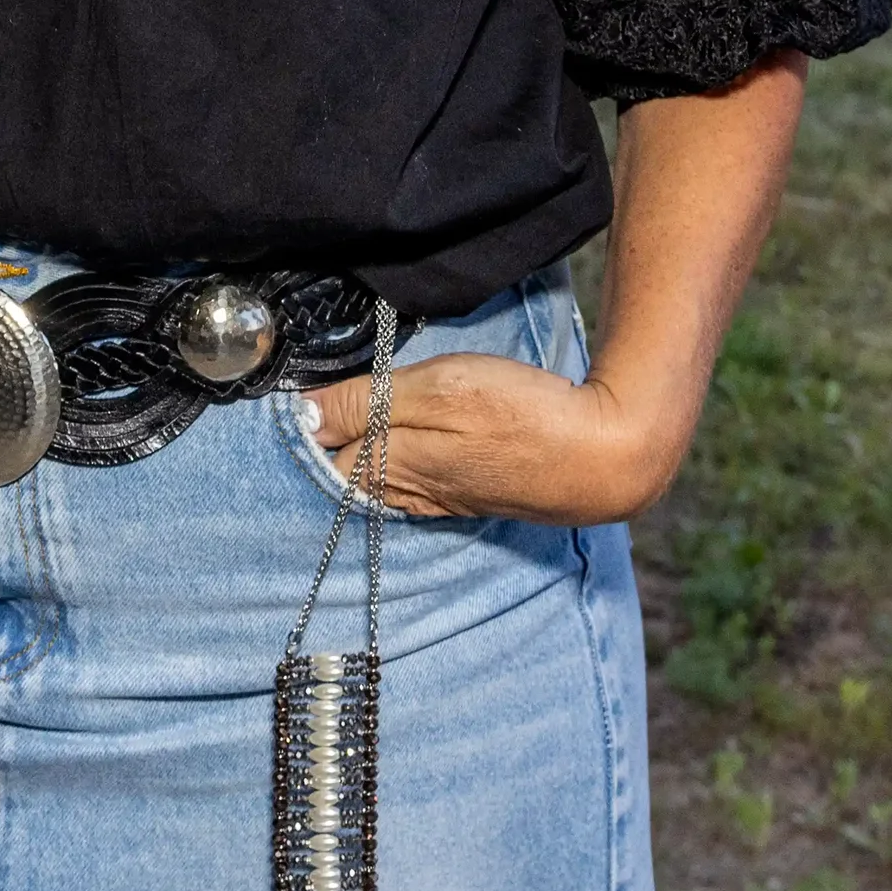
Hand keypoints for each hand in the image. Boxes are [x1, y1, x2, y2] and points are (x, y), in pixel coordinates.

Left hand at [304, 353, 678, 526]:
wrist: (601, 458)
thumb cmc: (517, 415)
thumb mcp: (435, 392)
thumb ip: (366, 402)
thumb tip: (302, 415)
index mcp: (388, 468)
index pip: (319, 452)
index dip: (305, 421)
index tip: (291, 392)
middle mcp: (405, 493)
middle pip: (345, 469)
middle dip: (325, 440)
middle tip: (314, 400)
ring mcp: (438, 498)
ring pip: (378, 475)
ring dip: (359, 450)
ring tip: (347, 415)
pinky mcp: (468, 493)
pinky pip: (411, 480)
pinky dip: (396, 458)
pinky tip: (400, 441)